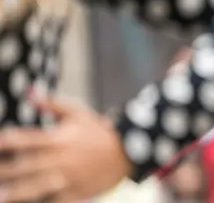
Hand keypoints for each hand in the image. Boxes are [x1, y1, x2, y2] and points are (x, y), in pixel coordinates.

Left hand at [0, 95, 131, 201]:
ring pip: (38, 186)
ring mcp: (69, 177)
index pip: (28, 139)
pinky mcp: (77, 192)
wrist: (128, 151)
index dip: (9, 141)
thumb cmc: (99, 131)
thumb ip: (52, 104)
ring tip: (2, 195)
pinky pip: (56, 200)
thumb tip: (29, 93)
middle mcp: (62, 158)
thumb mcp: (78, 113)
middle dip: (6, 169)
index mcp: (60, 138)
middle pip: (27, 165)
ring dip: (18, 191)